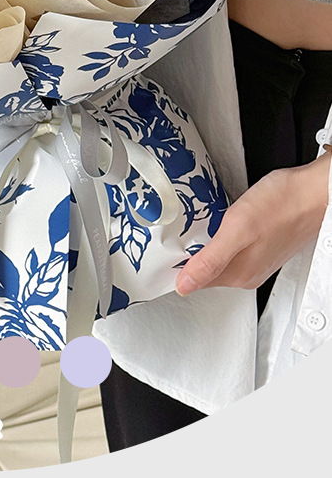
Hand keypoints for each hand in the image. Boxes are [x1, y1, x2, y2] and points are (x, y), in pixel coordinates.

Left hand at [175, 150, 330, 295]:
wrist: (315, 192)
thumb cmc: (282, 204)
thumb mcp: (237, 228)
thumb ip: (211, 259)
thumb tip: (184, 286)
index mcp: (239, 274)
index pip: (194, 278)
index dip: (175, 261)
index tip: (162, 246)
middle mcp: (247, 272)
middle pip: (204, 266)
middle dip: (189, 249)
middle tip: (176, 228)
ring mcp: (256, 259)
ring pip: (218, 255)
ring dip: (204, 240)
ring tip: (195, 221)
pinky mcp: (262, 245)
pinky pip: (231, 245)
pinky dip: (220, 234)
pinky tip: (220, 219)